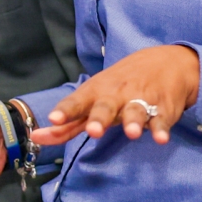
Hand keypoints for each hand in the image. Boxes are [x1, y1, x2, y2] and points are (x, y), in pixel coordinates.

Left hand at [31, 45, 199, 146]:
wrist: (165, 63)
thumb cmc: (118, 87)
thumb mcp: (92, 100)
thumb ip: (67, 124)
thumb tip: (36, 138)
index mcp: (96, 92)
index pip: (77, 102)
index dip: (65, 111)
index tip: (53, 119)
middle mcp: (116, 95)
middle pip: (105, 107)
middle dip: (99, 118)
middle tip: (94, 131)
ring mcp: (140, 100)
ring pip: (135, 111)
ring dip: (133, 122)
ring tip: (132, 133)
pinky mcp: (163, 108)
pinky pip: (162, 119)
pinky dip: (161, 128)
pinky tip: (160, 138)